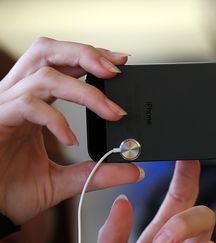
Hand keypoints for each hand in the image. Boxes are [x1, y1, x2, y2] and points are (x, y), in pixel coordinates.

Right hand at [0, 37, 143, 223]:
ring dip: (84, 91)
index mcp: (34, 101)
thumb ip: (98, 172)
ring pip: (45, 76)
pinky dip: (55, 119)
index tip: (120, 62)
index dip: (90, 57)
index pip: (62, 64)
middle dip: (86, 54)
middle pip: (49, 52)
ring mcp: (6, 106)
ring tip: (111, 111)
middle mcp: (18, 96)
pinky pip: (28, 105)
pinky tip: (71, 140)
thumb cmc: (13, 191)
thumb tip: (134, 170)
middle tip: (117, 70)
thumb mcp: (66, 180)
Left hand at [97, 160, 215, 242]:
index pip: (180, 197)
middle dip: (190, 194)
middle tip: (173, 199)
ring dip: (183, 226)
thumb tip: (122, 202)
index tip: (186, 155)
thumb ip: (113, 233)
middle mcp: (183, 240)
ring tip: (161, 241)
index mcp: (161, 233)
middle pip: (202, 209)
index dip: (186, 174)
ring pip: (206, 226)